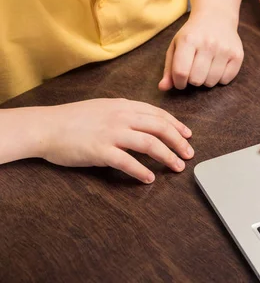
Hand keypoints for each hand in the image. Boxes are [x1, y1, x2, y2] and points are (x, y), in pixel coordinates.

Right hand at [40, 99, 193, 183]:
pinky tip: (150, 179)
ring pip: (150, 144)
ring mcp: (112, 133)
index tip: (188, 135)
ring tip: (177, 167)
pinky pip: (128, 162)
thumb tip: (144, 122)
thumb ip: (124, 112)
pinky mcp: (101, 151)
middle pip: (160, 128)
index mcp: (123, 105)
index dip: (176, 125)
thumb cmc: (72, 119)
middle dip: (179, 141)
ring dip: (168, 156)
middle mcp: (121, 116)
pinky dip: (142, 171)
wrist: (45, 127)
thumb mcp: (103, 107)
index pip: (158, 114)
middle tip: (189, 154)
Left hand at [159, 12, 243, 89]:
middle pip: (196, 80)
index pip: (181, 72)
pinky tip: (217, 66)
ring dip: (206, 80)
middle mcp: (208, 43)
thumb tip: (163, 88)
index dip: (178, 83)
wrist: (216, 17)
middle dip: (192, 80)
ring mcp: (225, 49)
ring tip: (206, 67)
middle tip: (194, 71)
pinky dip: (220, 78)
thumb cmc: (193, 35)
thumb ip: (169, 69)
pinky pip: (226, 80)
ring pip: (211, 82)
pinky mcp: (237, 54)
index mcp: (189, 40)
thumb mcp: (176, 46)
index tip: (180, 81)